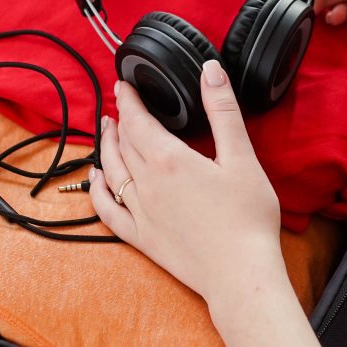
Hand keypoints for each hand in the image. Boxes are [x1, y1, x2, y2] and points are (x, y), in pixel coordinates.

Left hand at [90, 60, 316, 344]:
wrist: (241, 275)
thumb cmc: (247, 219)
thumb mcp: (242, 157)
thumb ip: (223, 111)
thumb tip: (211, 71)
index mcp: (169, 160)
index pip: (138, 120)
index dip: (129, 100)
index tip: (123, 85)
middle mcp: (147, 184)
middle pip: (124, 143)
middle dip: (120, 120)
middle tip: (120, 105)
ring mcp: (141, 212)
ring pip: (113, 171)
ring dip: (106, 147)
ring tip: (106, 131)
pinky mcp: (142, 237)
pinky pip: (109, 211)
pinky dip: (99, 191)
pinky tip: (98, 180)